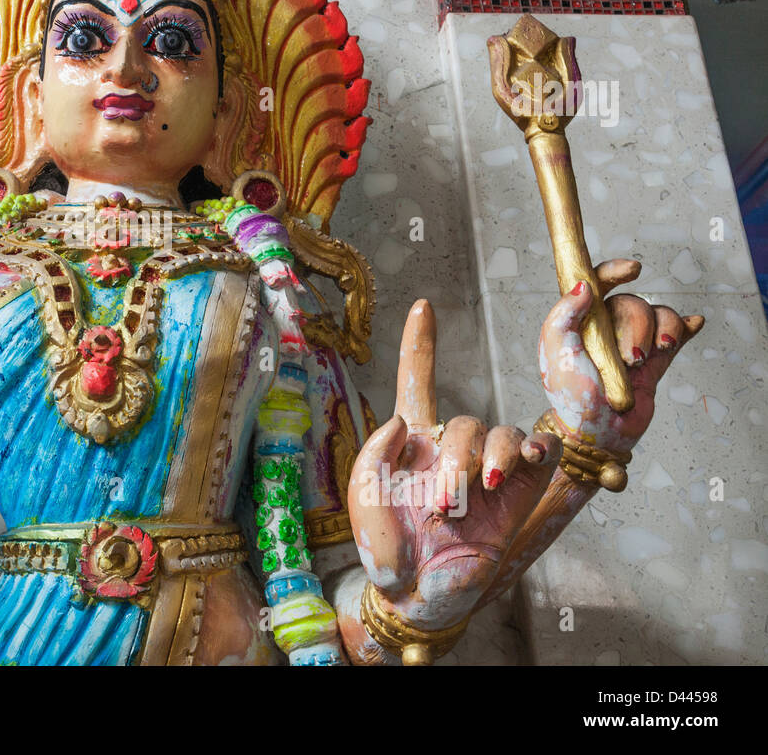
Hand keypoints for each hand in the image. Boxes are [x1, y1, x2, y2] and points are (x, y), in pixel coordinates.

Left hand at [348, 300, 560, 630]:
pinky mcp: (517, 492)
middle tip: (442, 506)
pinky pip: (536, 451)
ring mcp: (486, 469)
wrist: (420, 595)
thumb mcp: (365, 497)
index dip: (422, 344)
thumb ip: (374, 452)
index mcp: (411, 442)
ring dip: (487, 462)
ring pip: (498, 434)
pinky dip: (530, 451)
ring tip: (472, 500)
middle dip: (454, 459)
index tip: (423, 305)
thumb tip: (402, 420)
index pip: (418, 381)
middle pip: (465, 421)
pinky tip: (520, 465)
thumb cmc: (387, 549)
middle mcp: (450, 448)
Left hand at [539, 260, 703, 454]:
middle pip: (632, 304)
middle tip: (630, 358)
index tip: (634, 270)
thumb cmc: (570, 394)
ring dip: (662, 332)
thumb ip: (564, 313)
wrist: (596, 433)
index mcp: (581, 321)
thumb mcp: (556, 350)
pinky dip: (684, 327)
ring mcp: (632, 344)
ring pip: (657, 317)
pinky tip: (694, 323)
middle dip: (637, 327)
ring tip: (651, 357)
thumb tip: (586, 286)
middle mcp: (607, 328)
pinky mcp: (654, 363)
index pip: (598, 283)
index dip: (615, 271)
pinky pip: (674, 335)